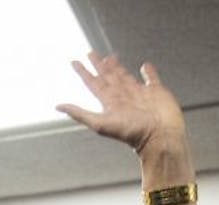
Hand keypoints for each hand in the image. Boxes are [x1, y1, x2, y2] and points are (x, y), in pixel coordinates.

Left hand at [57, 52, 186, 154]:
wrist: (160, 137)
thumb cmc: (133, 134)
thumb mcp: (101, 123)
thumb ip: (80, 114)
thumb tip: (58, 106)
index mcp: (110, 103)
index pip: (93, 83)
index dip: (83, 72)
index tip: (74, 62)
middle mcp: (124, 97)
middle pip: (108, 77)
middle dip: (98, 65)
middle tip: (90, 53)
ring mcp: (140, 95)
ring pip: (125, 76)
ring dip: (117, 67)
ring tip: (110, 57)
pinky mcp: (157, 92)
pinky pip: (151, 79)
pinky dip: (148, 73)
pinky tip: (145, 67)